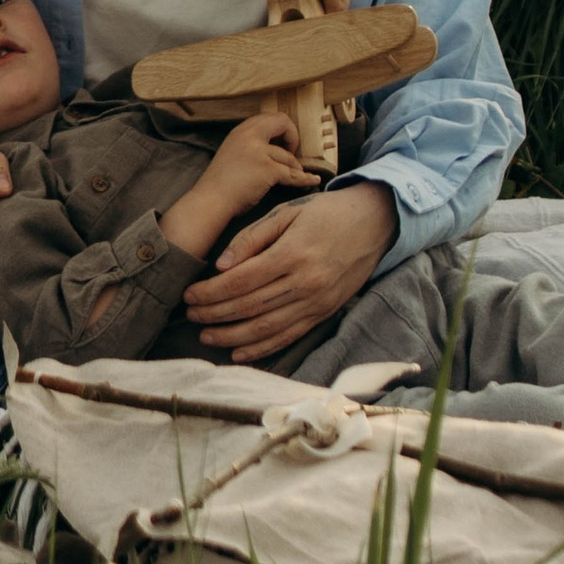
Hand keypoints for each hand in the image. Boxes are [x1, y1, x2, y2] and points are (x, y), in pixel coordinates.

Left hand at [183, 179, 397, 360]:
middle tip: (189, 315)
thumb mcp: (289, 211)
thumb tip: (221, 266)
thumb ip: (253, 237)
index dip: (211, 292)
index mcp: (292, 253)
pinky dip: (262, 348)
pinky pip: (288, 336)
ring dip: (232, 336)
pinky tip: (239, 352)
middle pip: (250, 307)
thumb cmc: (327, 212)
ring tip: (206, 336)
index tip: (189, 294)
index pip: (241, 281)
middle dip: (214, 314)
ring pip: (266, 328)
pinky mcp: (324, 313)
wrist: (374, 222)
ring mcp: (316, 302)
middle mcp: (305, 282)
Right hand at [203, 109, 316, 215]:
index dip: (280, 129)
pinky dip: (304, 178)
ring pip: (288, 155)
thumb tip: (274, 145)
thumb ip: (250, 143)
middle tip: (292, 152)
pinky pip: (293, 174)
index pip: (269, 118)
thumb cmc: (220, 183)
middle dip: (293, 136)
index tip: (281, 143)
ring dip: (295, 166)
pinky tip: (312, 180)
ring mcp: (259, 152)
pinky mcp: (267, 170)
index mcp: (241, 130)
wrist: (210, 201)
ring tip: (297, 174)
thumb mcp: (232, 151)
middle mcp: (250, 136)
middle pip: (282, 122)